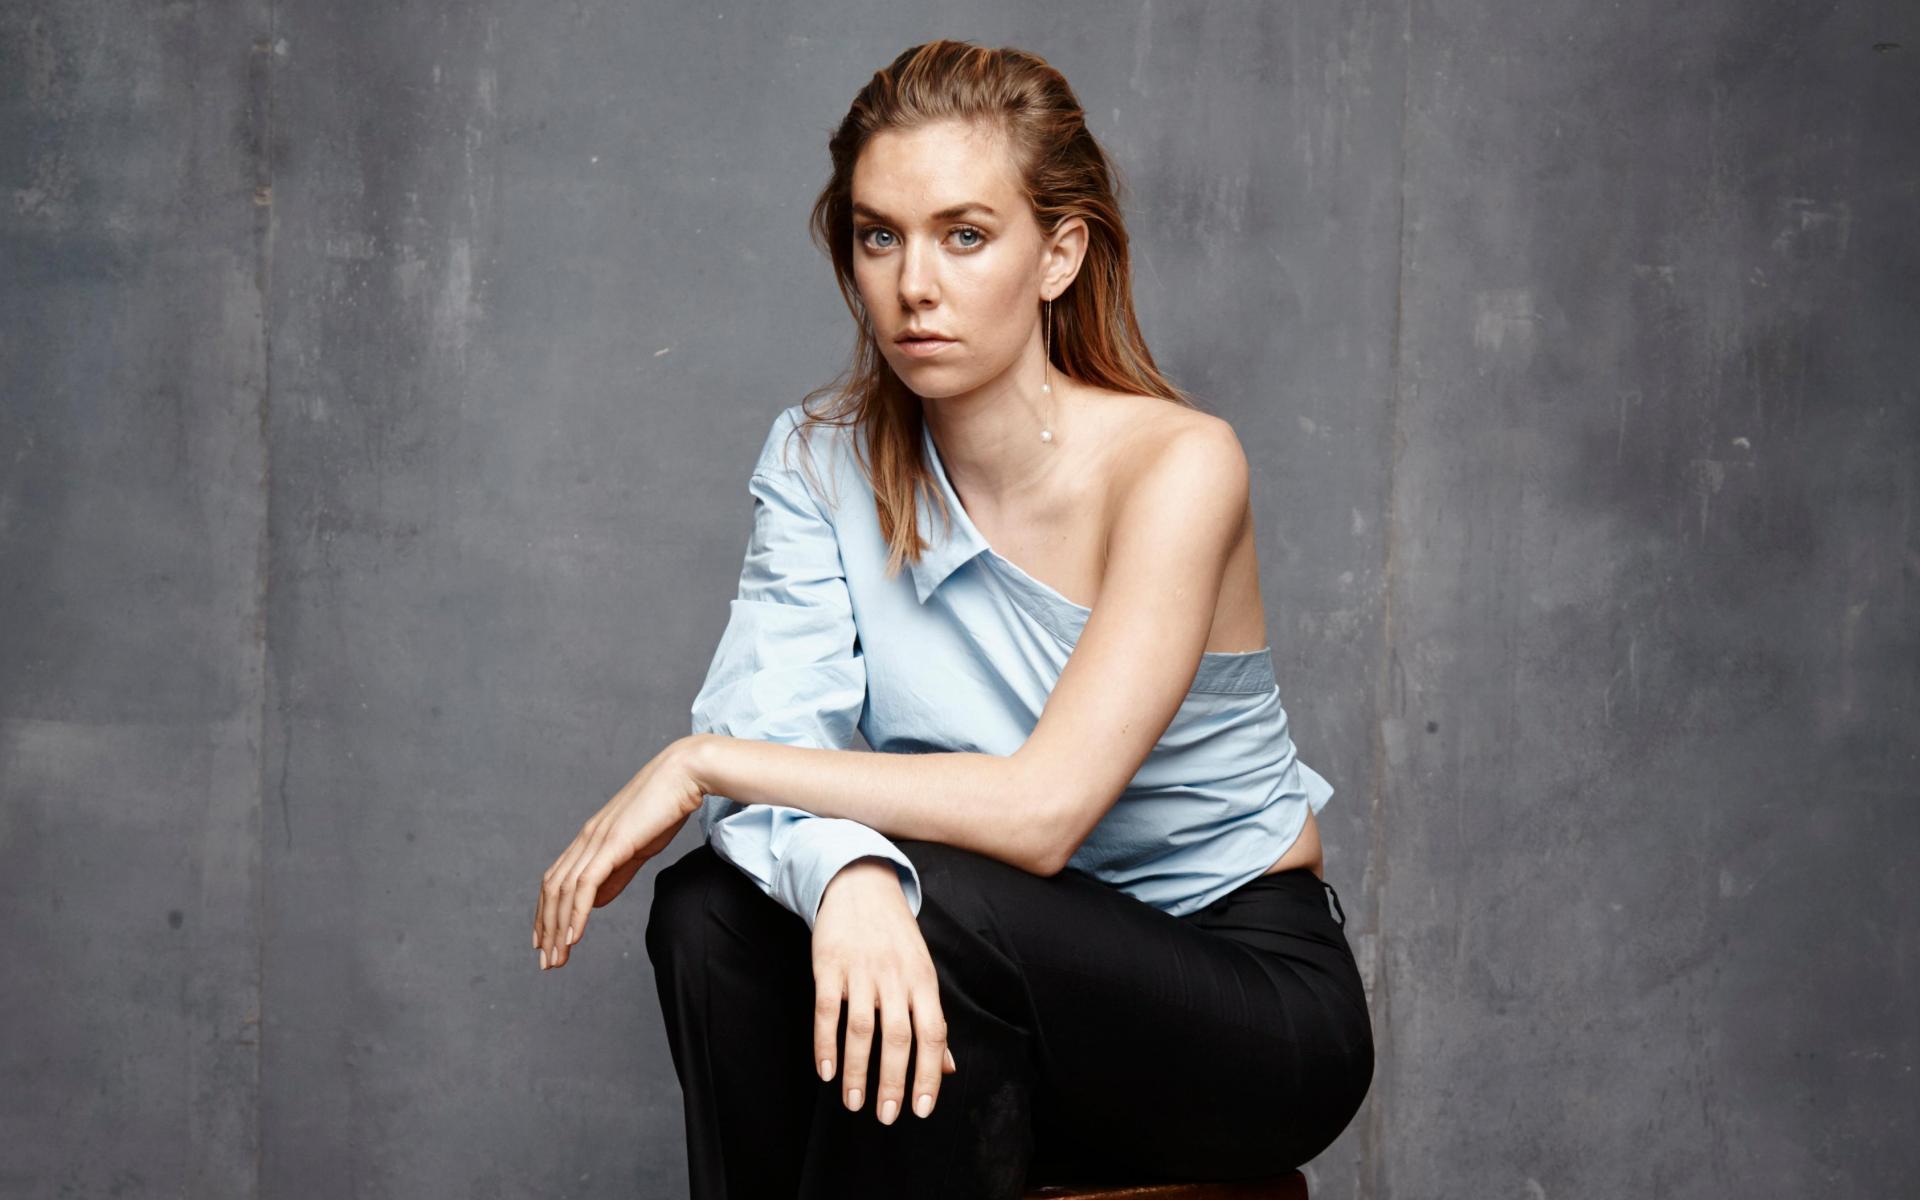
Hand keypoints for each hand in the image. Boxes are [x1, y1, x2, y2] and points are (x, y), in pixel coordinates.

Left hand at [533, 738, 704, 970]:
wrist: (685, 775)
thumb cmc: (666, 807)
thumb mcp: (638, 847)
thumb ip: (616, 874)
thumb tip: (597, 900)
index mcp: (590, 838)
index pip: (557, 881)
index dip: (547, 913)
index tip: (546, 942)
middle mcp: (585, 839)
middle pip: (552, 890)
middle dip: (546, 928)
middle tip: (546, 962)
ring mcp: (596, 840)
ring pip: (564, 892)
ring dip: (558, 929)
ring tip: (557, 959)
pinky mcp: (611, 844)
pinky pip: (586, 885)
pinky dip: (576, 914)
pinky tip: (573, 938)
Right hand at [811, 858, 958, 1124]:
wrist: (861, 884)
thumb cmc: (896, 937)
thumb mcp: (922, 972)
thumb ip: (932, 1020)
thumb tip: (949, 1068)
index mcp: (923, 981)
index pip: (933, 1034)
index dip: (929, 1074)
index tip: (921, 1109)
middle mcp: (895, 977)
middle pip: (898, 1037)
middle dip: (893, 1081)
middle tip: (887, 1117)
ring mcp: (861, 971)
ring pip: (860, 1029)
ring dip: (857, 1071)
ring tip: (853, 1103)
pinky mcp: (829, 965)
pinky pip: (826, 1011)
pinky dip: (825, 1044)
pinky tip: (826, 1071)